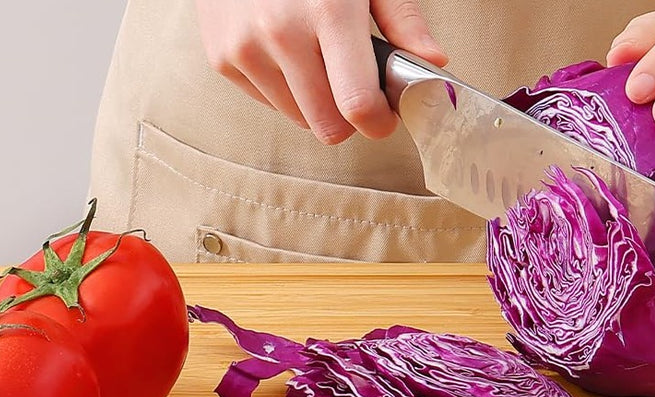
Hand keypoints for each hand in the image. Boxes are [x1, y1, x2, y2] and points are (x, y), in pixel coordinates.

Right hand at [195, 0, 446, 143]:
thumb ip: (402, 19)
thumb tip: (433, 63)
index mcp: (328, 12)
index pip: (357, 105)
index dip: (378, 121)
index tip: (385, 115)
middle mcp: (281, 33)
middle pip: (327, 126)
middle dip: (349, 118)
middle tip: (356, 89)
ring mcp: (245, 47)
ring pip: (298, 118)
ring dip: (315, 101)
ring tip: (317, 57)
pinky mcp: (221, 56)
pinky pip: (267, 101)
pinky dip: (284, 87)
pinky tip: (285, 50)